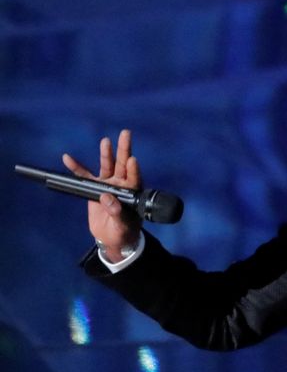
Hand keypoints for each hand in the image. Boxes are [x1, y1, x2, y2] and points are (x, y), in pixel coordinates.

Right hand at [62, 129, 142, 262]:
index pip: (134, 178)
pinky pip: (84, 176)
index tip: (132, 160)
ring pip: (107, 166)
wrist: (113, 237)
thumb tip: (108, 199)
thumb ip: (117, 213)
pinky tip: (68, 158)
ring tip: (106, 141)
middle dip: (124, 149)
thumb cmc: (124, 231)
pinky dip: (76, 168)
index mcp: (132, 193)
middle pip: (122, 165)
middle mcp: (122, 185)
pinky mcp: (95, 188)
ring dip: (106, 154)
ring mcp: (108, 184)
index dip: (133, 169)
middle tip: (126, 134)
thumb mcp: (122, 226)